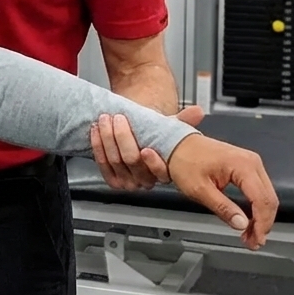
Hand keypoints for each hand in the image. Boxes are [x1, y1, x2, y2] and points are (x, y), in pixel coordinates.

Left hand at [90, 105, 204, 190]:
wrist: (137, 138)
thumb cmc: (154, 135)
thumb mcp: (170, 128)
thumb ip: (184, 121)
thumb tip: (197, 112)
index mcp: (165, 172)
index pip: (161, 172)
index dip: (153, 162)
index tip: (146, 149)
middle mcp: (147, 181)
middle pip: (132, 161)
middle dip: (123, 137)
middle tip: (118, 118)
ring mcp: (128, 182)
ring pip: (115, 161)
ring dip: (107, 137)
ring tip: (106, 119)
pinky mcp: (113, 179)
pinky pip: (102, 164)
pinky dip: (97, 145)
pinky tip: (96, 131)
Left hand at [166, 134, 278, 249]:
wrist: (178, 143)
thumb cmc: (184, 161)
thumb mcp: (199, 189)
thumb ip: (223, 208)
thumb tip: (242, 224)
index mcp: (242, 165)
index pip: (262, 200)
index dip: (262, 224)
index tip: (256, 240)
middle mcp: (252, 162)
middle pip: (269, 199)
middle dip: (263, 224)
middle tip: (253, 242)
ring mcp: (251, 162)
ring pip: (267, 196)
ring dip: (261, 217)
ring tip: (250, 235)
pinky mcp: (247, 166)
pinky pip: (259, 190)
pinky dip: (256, 207)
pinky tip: (249, 220)